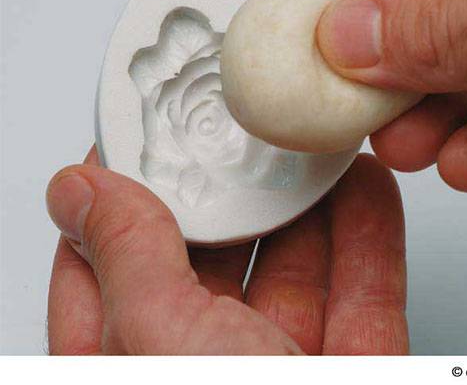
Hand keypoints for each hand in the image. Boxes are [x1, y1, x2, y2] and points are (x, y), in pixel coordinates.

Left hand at [46, 146, 407, 354]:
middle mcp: (203, 364)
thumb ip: (125, 261)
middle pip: (212, 251)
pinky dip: (367, 237)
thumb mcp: (160, 348)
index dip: (121, 190)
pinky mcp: (354, 365)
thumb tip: (78, 191)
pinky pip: (363, 290)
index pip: (106, 259)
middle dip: (230, 188)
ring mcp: (282, 365)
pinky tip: (364, 190)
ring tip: (311, 145)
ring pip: (294, 264)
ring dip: (307, 204)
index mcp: (130, 364)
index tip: (145, 135)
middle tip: (241, 127)